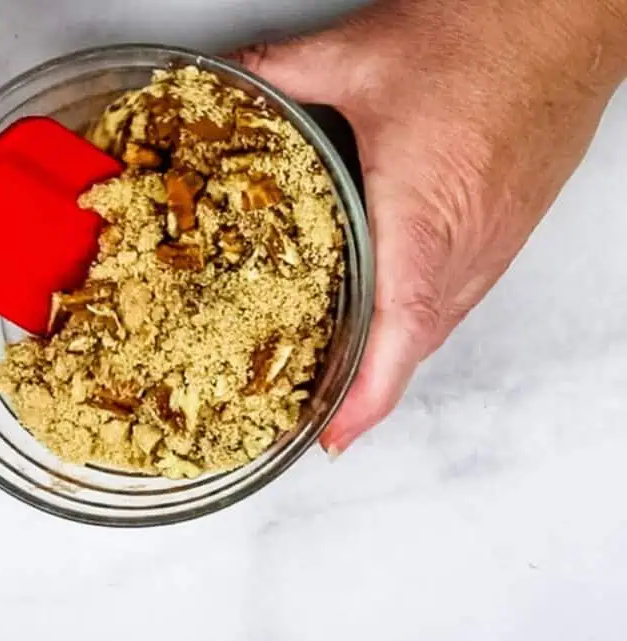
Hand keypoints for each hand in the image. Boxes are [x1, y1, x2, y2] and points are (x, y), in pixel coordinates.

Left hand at [234, 0, 626, 453]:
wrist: (569, 14)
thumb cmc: (488, 34)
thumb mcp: (363, 54)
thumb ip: (282, 73)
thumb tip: (233, 80)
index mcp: (425, 214)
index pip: (397, 329)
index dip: (366, 394)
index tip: (334, 437)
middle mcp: (468, 243)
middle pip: (416, 344)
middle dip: (367, 395)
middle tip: (318, 422)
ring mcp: (495, 238)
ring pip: (440, 323)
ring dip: (393, 362)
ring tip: (345, 386)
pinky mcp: (509, 223)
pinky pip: (461, 292)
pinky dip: (420, 322)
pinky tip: (391, 318)